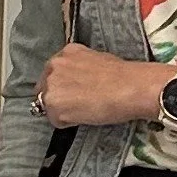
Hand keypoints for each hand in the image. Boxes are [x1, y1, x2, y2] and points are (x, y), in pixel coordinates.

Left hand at [35, 44, 169, 128]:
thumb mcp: (96, 60)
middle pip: (47, 88)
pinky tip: (85, 117)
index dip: (64, 87)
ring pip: (49, 104)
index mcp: (65, 53)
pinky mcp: (54, 105)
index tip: (74, 94)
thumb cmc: (123, 76)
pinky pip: (56, 120)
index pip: (54, 73)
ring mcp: (51, 84)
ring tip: (85, 111)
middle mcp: (53, 65)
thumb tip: (81, 81)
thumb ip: (80, 68)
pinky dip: (67, 123)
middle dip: (60, 98)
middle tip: (80, 105)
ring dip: (63, 111)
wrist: (130, 87)